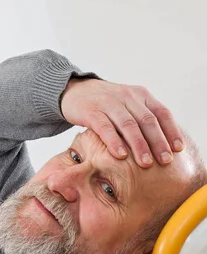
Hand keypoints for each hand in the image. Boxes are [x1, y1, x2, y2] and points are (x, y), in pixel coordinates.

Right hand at [61, 78, 183, 167]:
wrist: (75, 91)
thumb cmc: (105, 104)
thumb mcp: (128, 105)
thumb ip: (142, 118)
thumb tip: (162, 145)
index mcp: (140, 95)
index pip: (161, 113)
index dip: (171, 131)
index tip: (178, 149)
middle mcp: (127, 97)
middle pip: (147, 121)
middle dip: (158, 142)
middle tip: (165, 161)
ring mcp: (108, 103)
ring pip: (129, 125)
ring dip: (139, 145)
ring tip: (145, 163)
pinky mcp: (91, 112)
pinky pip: (105, 128)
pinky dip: (114, 142)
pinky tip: (121, 155)